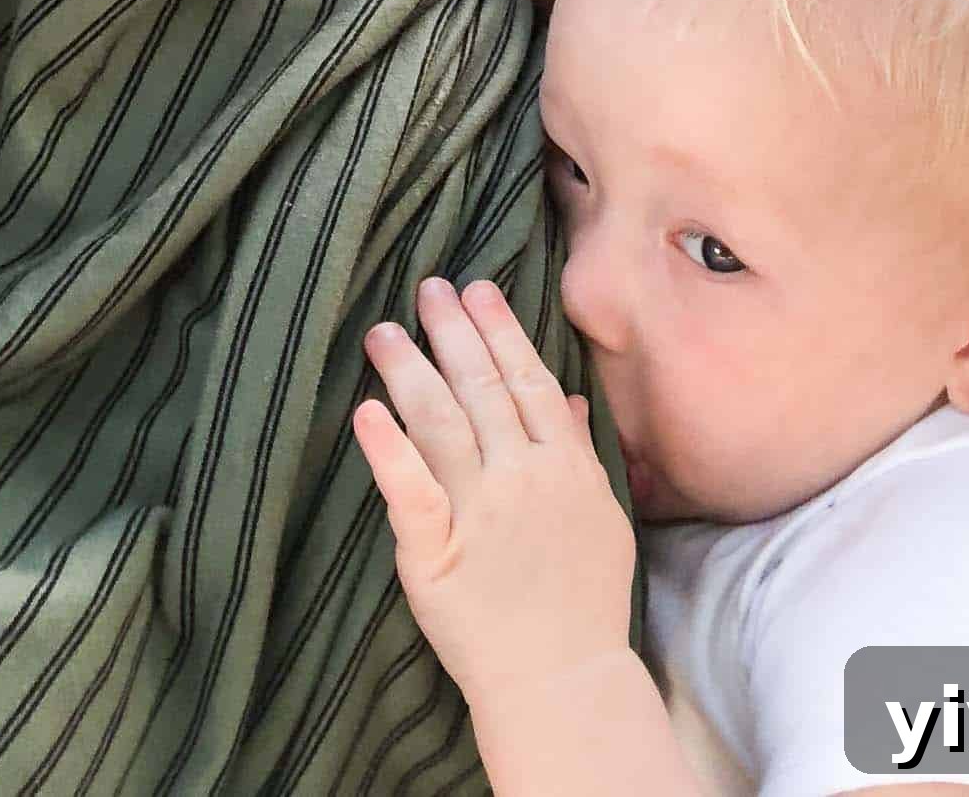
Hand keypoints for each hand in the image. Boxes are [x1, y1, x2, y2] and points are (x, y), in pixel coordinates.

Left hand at [353, 277, 637, 720]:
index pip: (526, 380)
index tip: (477, 291)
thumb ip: (579, 451)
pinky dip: (388, 449)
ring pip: (441, 423)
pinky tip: (367, 411)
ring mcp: (479, 513)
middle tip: (428, 287)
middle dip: (454, 333)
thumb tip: (566, 397)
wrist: (564, 681)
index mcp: (563, 467)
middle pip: (482, 389)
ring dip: (412, 370)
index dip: (499, 331)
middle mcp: (522, 478)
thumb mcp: (602, 518)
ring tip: (385, 331)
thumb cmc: (584, 602)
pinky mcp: (437, 552)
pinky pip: (410, 491)